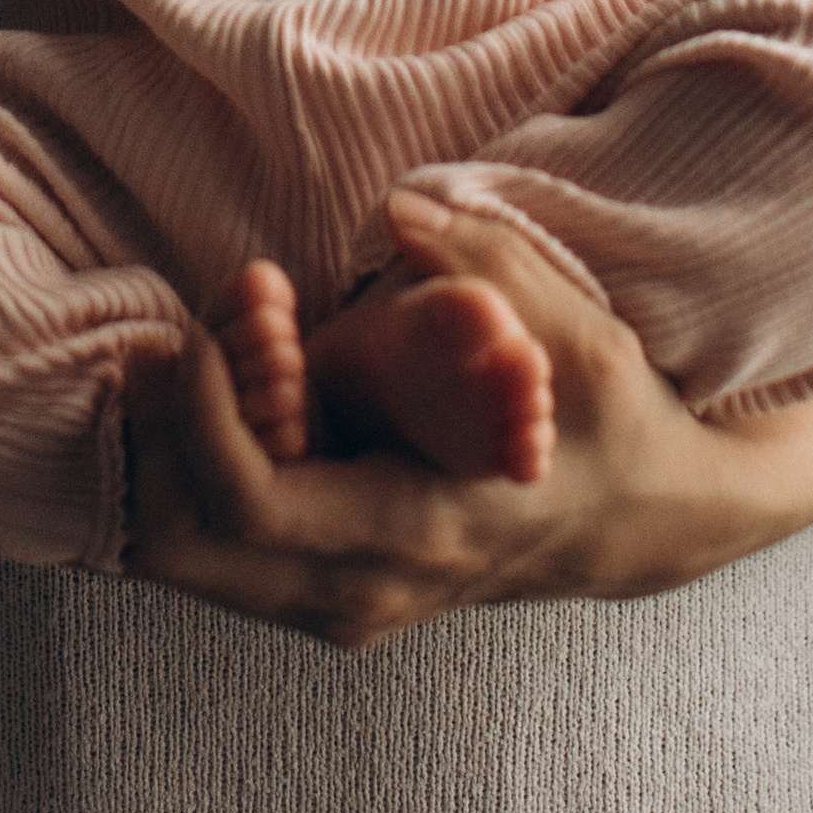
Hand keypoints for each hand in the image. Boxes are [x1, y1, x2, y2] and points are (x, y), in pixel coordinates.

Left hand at [122, 193, 791, 648]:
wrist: (645, 520)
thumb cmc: (610, 426)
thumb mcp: (578, 341)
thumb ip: (491, 266)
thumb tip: (407, 214)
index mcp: (412, 535)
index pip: (248, 502)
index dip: (207, 402)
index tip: (245, 300)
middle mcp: (355, 589)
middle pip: (176, 543)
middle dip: (168, 422)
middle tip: (222, 319)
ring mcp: (330, 598)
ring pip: (176, 547)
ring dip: (179, 435)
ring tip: (245, 332)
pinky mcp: (316, 581)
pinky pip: (208, 539)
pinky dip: (201, 456)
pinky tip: (255, 369)